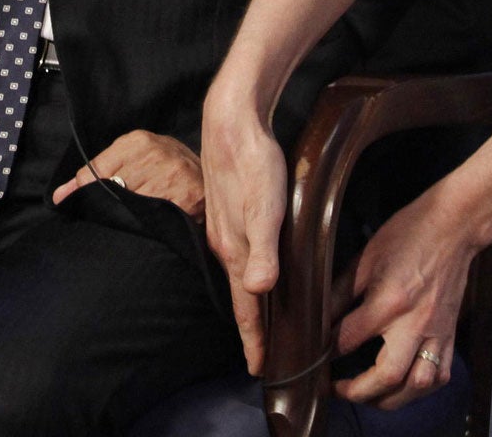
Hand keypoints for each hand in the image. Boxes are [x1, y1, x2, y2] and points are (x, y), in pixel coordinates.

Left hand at [51, 130, 203, 215]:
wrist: (210, 174)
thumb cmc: (163, 166)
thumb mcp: (131, 159)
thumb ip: (95, 174)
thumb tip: (59, 197)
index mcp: (137, 141)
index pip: (95, 171)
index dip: (85, 193)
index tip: (77, 204)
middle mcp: (155, 154)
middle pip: (112, 192)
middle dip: (110, 208)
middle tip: (119, 213)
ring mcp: (172, 176)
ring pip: (132, 209)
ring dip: (130, 220)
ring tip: (138, 217)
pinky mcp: (187, 199)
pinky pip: (156, 221)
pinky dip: (150, 227)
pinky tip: (153, 223)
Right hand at [201, 98, 288, 374]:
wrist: (232, 121)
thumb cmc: (254, 162)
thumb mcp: (266, 207)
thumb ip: (263, 249)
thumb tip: (258, 289)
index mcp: (234, 249)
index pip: (245, 307)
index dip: (254, 340)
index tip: (259, 369)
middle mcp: (226, 244)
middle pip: (240, 296)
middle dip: (251, 328)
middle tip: (261, 356)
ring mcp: (224, 227)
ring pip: (238, 276)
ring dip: (249, 303)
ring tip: (260, 322)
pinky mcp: (229, 211)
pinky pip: (239, 255)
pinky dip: (247, 274)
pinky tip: (255, 270)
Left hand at [333, 183, 477, 408]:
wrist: (455, 226)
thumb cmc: (409, 234)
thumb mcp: (365, 257)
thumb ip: (340, 291)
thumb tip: (319, 316)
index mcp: (389, 300)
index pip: (349, 339)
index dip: (328, 351)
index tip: (317, 355)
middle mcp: (415, 322)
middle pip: (387, 376)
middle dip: (359, 392)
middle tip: (339, 390)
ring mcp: (437, 331)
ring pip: (417, 384)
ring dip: (391, 399)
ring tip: (370, 396)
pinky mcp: (450, 334)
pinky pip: (440, 375)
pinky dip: (420, 388)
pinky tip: (405, 387)